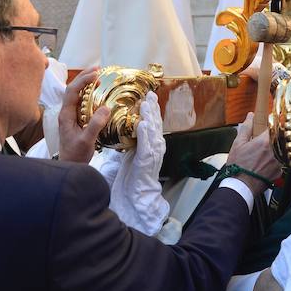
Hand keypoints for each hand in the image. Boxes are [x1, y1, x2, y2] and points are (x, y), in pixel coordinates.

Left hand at [57, 67, 109, 162]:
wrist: (69, 165)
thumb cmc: (76, 155)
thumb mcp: (87, 141)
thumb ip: (95, 125)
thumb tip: (106, 108)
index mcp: (66, 115)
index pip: (71, 91)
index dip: (83, 81)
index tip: (96, 75)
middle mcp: (66, 112)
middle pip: (72, 89)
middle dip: (84, 76)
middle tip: (98, 68)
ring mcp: (70, 115)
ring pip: (75, 94)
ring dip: (85, 83)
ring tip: (97, 75)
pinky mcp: (75, 119)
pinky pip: (80, 101)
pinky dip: (88, 93)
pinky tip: (96, 92)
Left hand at [109, 92, 168, 235]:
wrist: (138, 196)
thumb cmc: (135, 176)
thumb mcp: (136, 154)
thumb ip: (138, 142)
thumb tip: (135, 129)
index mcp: (152, 145)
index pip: (152, 124)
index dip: (151, 110)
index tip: (149, 97)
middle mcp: (155, 147)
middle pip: (155, 124)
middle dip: (153, 109)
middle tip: (150, 94)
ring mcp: (153, 154)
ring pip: (153, 132)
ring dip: (150, 117)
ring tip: (147, 104)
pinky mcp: (147, 161)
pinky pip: (147, 145)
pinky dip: (145, 134)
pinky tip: (143, 124)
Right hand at [226, 113, 281, 193]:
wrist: (241, 186)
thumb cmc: (238, 166)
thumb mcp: (238, 144)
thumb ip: (246, 128)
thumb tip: (250, 116)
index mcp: (266, 141)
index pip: (277, 125)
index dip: (274, 123)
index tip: (272, 122)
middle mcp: (276, 151)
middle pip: (282, 137)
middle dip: (276, 136)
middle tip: (266, 138)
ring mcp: (279, 161)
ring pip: (283, 149)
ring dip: (277, 147)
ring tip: (264, 152)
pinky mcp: (280, 171)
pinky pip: (281, 160)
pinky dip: (276, 159)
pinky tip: (265, 162)